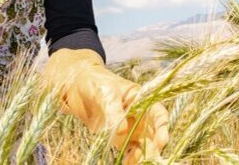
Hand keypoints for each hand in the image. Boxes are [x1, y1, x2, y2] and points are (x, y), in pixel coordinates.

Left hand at [42, 49, 168, 163]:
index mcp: (141, 99)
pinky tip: (128, 162)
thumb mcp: (105, 93)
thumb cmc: (94, 82)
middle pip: (153, 133)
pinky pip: (129, 151)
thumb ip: (113, 110)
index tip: (162, 140)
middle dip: (154, 146)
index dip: (163, 127)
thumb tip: (121, 131)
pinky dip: (131, 158)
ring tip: (136, 161)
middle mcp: (139, 115)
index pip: (158, 114)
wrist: (75, 86)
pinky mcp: (117, 138)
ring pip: (143, 145)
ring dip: (143, 155)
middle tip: (150, 156)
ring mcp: (129, 128)